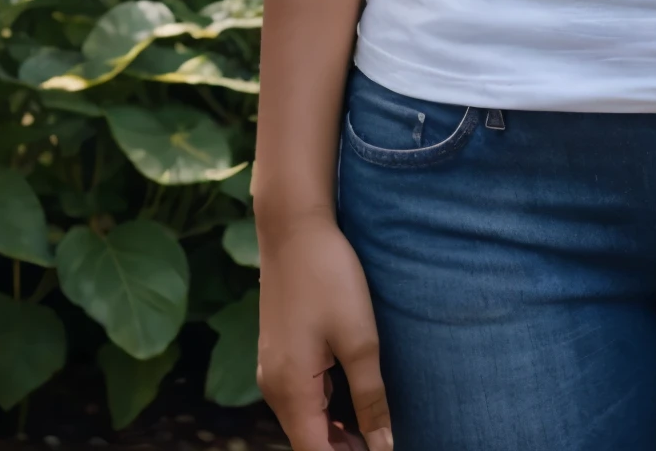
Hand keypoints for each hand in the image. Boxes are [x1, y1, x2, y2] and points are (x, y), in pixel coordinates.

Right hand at [256, 210, 392, 450]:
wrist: (293, 228)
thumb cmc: (329, 278)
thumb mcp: (359, 338)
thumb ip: (370, 396)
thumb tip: (383, 444)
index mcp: (290, 390)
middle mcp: (274, 387)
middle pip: (306, 440)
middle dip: (341, 448)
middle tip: (382, 442)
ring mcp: (272, 368)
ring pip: (303, 418)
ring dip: (334, 430)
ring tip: (373, 429)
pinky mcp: (278, 351)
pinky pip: (299, 395)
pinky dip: (323, 408)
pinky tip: (350, 399)